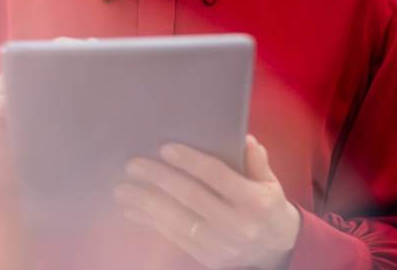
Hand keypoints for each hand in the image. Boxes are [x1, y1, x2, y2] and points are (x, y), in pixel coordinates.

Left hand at [114, 135, 300, 268]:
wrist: (273, 248)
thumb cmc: (265, 205)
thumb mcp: (269, 181)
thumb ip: (256, 160)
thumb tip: (244, 139)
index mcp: (254, 201)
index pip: (217, 176)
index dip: (190, 161)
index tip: (165, 148)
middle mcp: (238, 224)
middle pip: (191, 197)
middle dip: (159, 179)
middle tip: (134, 165)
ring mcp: (221, 244)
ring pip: (177, 220)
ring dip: (146, 203)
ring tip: (123, 189)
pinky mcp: (207, 258)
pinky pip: (174, 237)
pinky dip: (150, 222)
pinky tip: (133, 210)